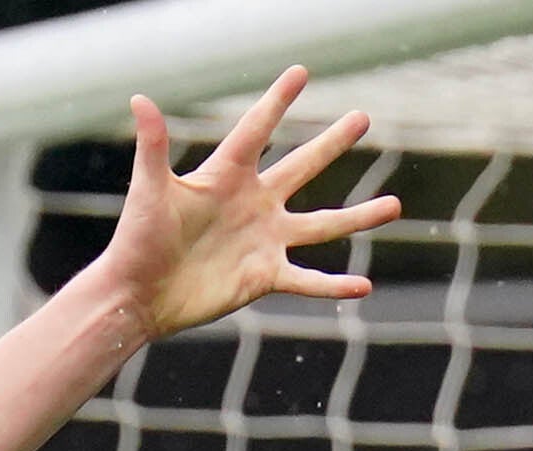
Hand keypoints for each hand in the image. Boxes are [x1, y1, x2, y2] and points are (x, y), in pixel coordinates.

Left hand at [88, 69, 401, 349]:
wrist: (137, 295)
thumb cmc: (137, 240)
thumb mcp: (150, 190)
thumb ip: (153, 146)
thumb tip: (140, 99)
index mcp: (226, 176)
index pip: (258, 130)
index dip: (277, 101)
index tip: (300, 72)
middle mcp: (252, 204)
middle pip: (302, 167)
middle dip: (332, 144)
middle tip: (362, 117)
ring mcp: (263, 240)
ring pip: (322, 226)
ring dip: (359, 217)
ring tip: (396, 205)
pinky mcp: (263, 276)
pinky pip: (307, 280)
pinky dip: (333, 285)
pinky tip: (365, 287)